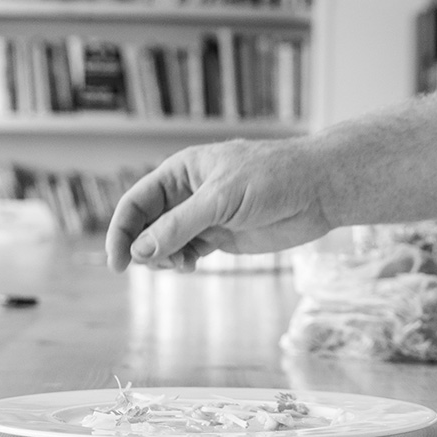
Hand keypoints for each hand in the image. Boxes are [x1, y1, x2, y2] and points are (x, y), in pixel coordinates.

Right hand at [104, 137, 331, 272]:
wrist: (318, 190)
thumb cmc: (273, 178)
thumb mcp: (221, 198)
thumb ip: (179, 225)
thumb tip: (140, 251)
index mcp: (183, 170)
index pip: (137, 200)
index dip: (122, 230)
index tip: (118, 263)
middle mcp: (189, 192)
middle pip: (147, 224)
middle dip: (143, 247)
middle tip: (160, 265)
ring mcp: (205, 215)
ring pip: (165, 242)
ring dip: (163, 258)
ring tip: (181, 265)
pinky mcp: (222, 236)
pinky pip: (188, 251)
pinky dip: (181, 262)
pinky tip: (189, 266)